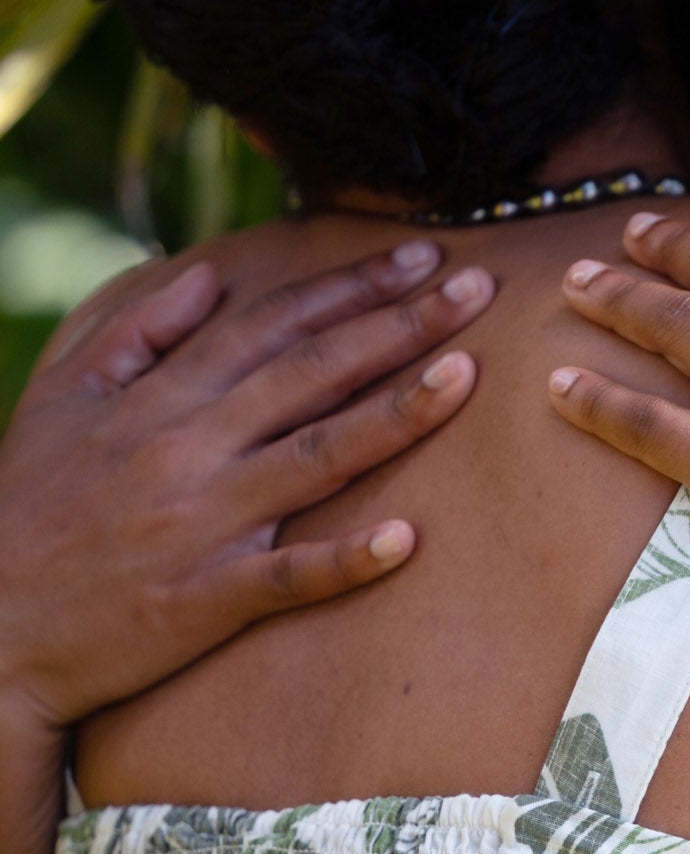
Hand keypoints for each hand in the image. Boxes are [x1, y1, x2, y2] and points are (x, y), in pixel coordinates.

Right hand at [0, 242, 493, 733]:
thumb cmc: (29, 505)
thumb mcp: (62, 399)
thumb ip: (137, 331)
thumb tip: (211, 272)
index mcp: (159, 398)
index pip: (273, 326)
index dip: (351, 287)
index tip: (422, 255)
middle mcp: (187, 448)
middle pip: (311, 374)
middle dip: (399, 326)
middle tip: (480, 288)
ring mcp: (200, 524)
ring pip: (315, 458)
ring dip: (395, 416)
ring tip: (468, 378)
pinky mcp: (204, 599)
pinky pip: (286, 578)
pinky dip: (344, 559)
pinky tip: (406, 539)